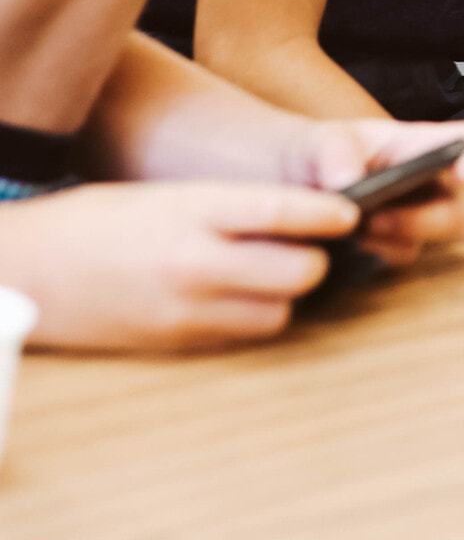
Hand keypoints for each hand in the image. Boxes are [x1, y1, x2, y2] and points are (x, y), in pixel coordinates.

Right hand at [0, 181, 359, 350]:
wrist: (24, 270)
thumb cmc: (95, 221)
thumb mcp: (163, 194)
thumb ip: (227, 207)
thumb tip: (295, 218)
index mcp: (190, 210)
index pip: (282, 210)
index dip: (328, 213)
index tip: (354, 211)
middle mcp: (193, 262)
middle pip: (296, 271)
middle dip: (318, 259)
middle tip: (322, 244)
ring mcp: (184, 310)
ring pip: (278, 311)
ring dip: (288, 293)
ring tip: (280, 270)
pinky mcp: (175, 344)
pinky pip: (241, 335)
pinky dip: (255, 317)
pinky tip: (244, 296)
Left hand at [276, 120, 463, 264]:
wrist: (263, 188)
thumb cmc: (302, 154)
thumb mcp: (314, 140)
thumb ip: (334, 150)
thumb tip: (347, 182)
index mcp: (419, 146)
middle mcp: (422, 189)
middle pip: (457, 211)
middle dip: (422, 220)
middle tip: (374, 218)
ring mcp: (402, 227)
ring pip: (419, 245)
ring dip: (388, 241)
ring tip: (345, 231)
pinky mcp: (375, 258)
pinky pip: (386, 270)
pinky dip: (363, 263)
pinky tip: (333, 250)